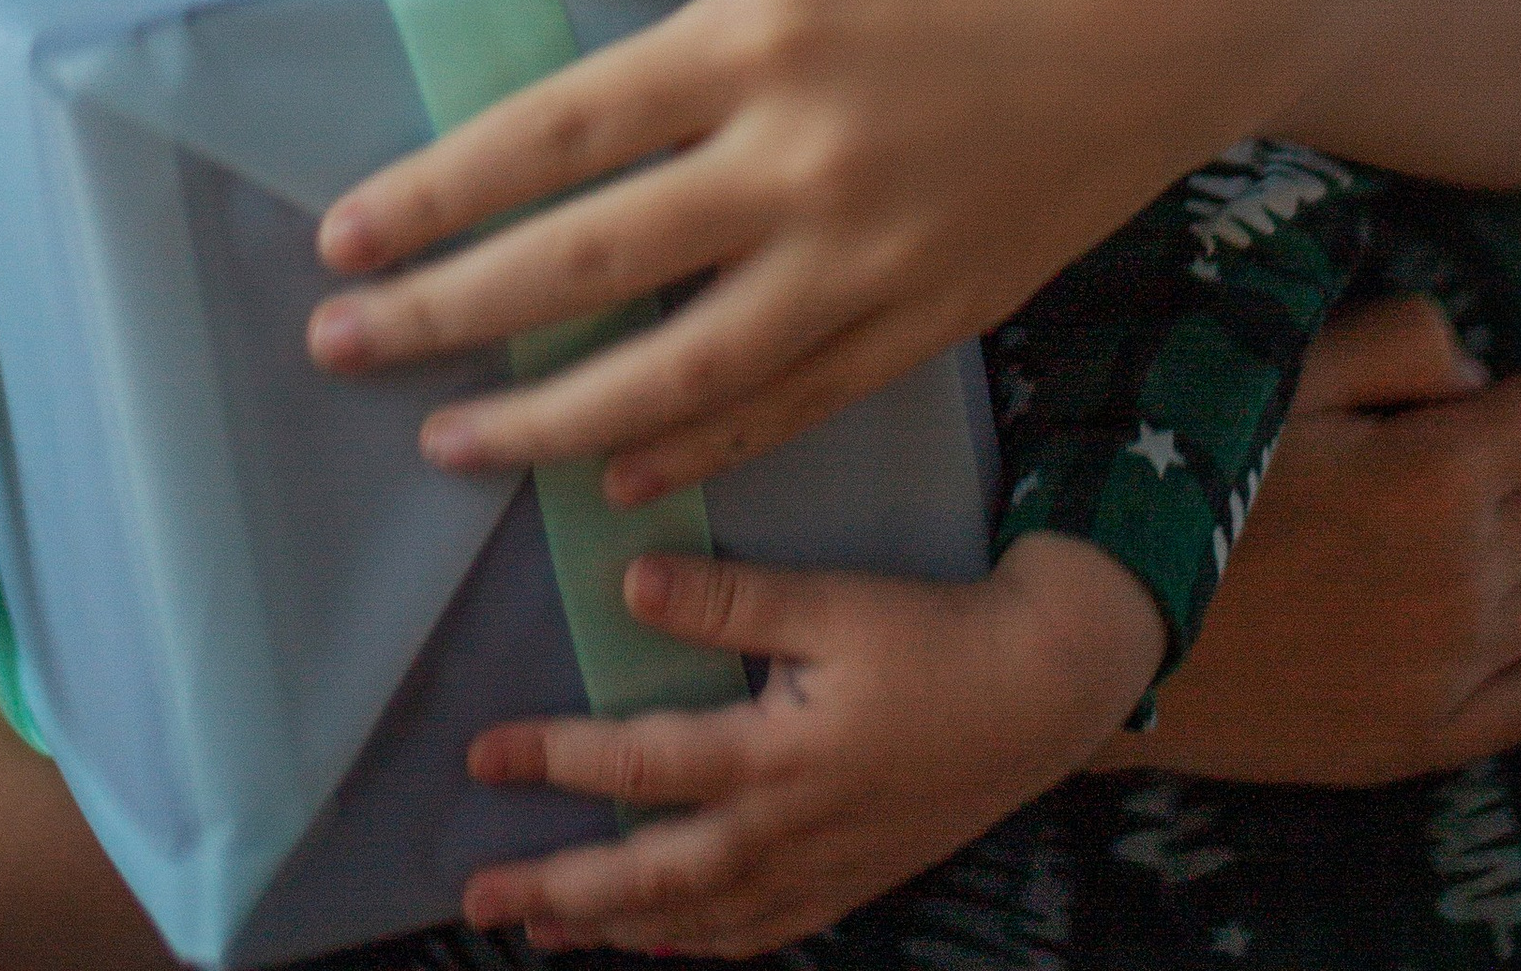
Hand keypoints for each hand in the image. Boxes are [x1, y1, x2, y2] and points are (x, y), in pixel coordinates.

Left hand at [309, 0, 1319, 498]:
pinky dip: (701, 447)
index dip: (437, 194)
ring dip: (548, 418)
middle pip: (588, 265)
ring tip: (449, 447)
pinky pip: (796, 403)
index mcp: (763, 35)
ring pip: (681, 371)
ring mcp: (874, 258)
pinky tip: (621, 472)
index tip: (340, 237)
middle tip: (337, 354)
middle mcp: (804, 165)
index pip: (556, 136)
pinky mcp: (937, 313)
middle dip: (448, 318)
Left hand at [460, 533, 1160, 957]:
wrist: (1040, 695)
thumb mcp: (833, 602)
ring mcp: (818, 872)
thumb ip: (729, 602)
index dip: (555, 761)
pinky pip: (756, 934)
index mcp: (773, 758)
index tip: (482, 758)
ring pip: (696, 920)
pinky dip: (698, 945)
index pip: (639, 766)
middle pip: (650, 878)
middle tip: (480, 900)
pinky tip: (663, 945)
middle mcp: (784, 834)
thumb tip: (629, 585)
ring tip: (542, 932)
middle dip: (560, 890)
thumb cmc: (935, 638)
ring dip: (611, 927)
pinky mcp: (848, 883)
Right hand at [1095, 296, 1520, 787]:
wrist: (1107, 628)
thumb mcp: (1278, 368)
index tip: (1473, 400)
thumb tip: (1479, 378)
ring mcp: (1453, 672)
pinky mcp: (1426, 739)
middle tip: (1429, 458)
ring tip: (1427, 533)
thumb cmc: (1188, 476)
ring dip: (1518, 546)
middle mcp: (1469, 580)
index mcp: (1439, 476)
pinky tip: (1480, 614)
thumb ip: (1399, 342)